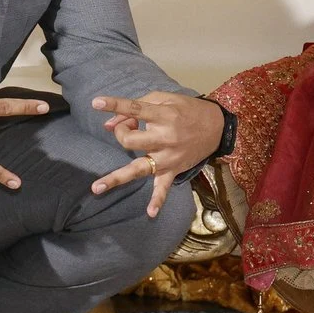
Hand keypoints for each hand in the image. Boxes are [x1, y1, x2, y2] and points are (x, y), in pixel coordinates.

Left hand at [90, 91, 226, 217]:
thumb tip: (108, 124)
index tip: (96, 103)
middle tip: (128, 126)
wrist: (217, 127)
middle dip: (122, 132)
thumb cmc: (187, 109)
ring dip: (116, 178)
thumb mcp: (164, 99)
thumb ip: (135, 108)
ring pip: (138, 167)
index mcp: (163, 116)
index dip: (114, 104)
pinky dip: (158, 201)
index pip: (134, 109)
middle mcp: (165, 138)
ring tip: (95, 188)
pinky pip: (164, 187)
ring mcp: (168, 157)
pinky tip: (150, 213)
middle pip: (131, 140)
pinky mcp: (174, 170)